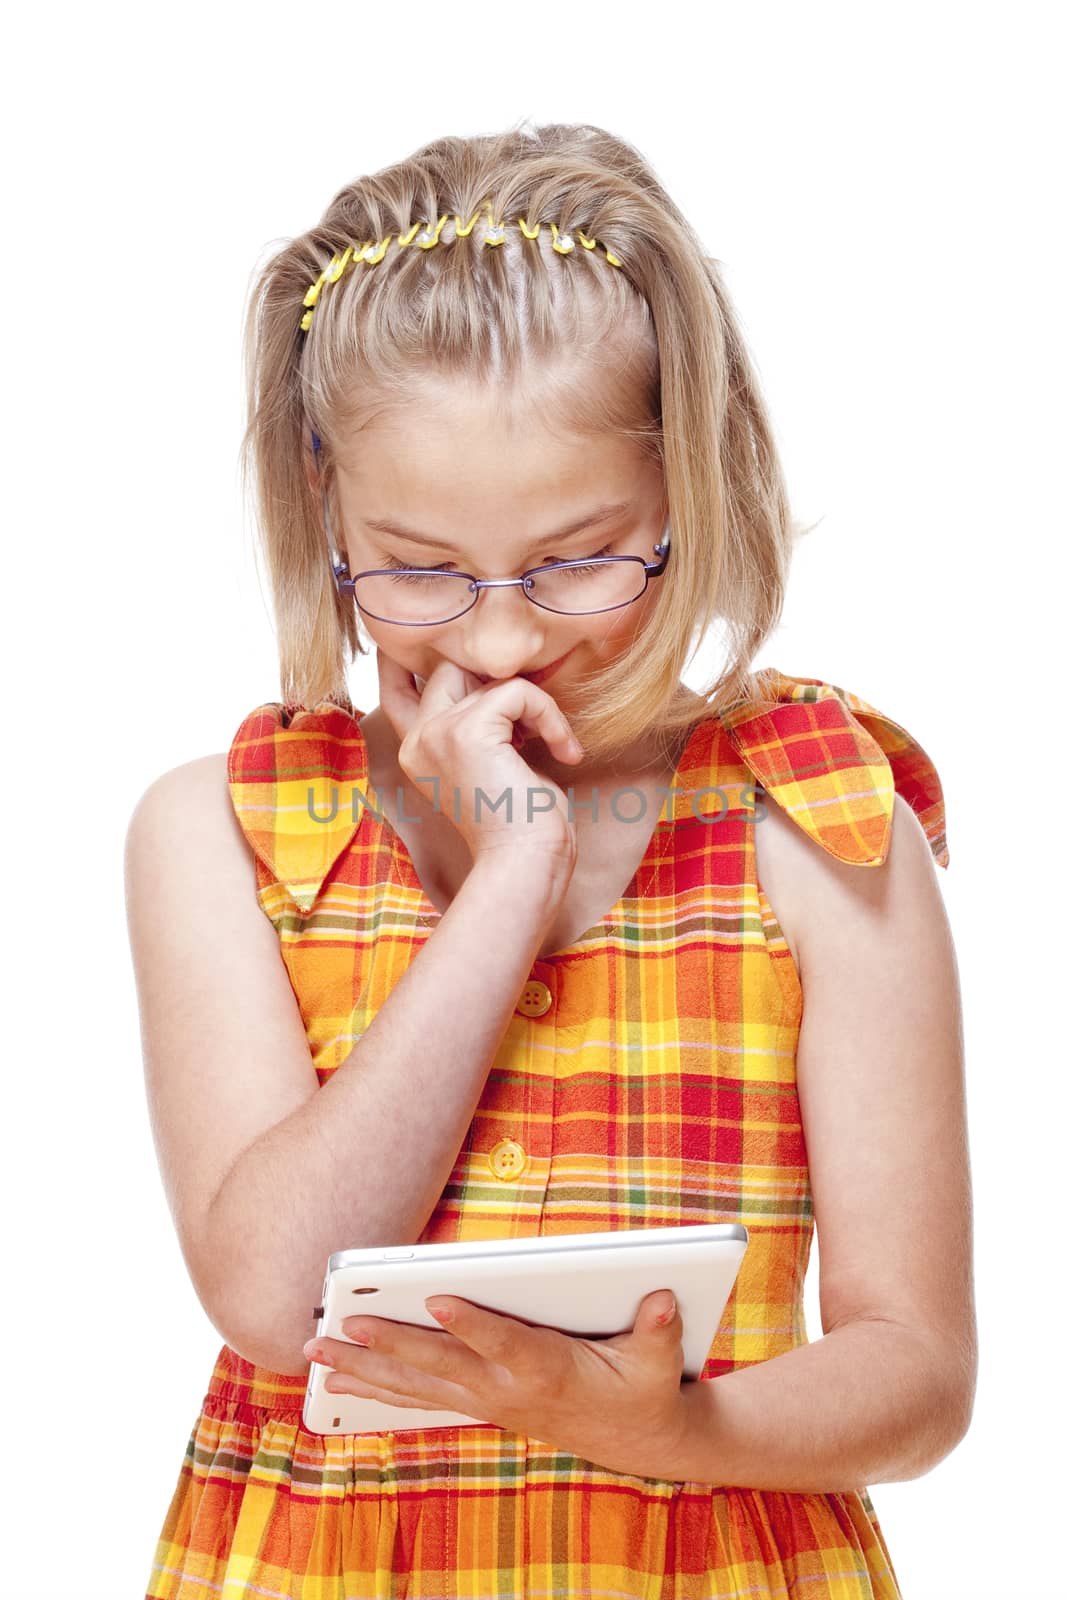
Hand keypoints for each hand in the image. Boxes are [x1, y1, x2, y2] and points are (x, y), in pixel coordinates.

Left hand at [302, 1287, 697, 1482]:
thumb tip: (663, 1299)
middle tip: (344, 1327)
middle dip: (389, 1346)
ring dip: (366, 1370)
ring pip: (418, 1385)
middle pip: (441, 1366)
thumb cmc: (644, 1389)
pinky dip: (378, 1386)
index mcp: (549, 1372)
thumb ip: (659, 1330)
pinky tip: (341, 1379)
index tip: (437, 1299)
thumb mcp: (659, 1361)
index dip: (472, 1324)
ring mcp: (489, 1400)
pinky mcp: (480, 1402)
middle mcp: (508, 1390)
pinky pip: (419, 1396)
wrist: (638, 1441)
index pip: (504, 1344)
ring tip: (317, 1355)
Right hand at [375, 648, 583, 866]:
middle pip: (447, 669)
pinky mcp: (467, 729)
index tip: (415, 645)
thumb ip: (477, 723)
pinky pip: (518, 691)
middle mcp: (418, 739)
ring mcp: (437, 732)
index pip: (398, 689)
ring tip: (554, 745)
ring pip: (492, 679)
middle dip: (495, 683)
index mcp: (416, 751)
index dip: (406, 661)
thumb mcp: (490, 764)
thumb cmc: (521, 822)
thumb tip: (495, 678)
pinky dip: (550, 716)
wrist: (525, 862)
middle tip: (531, 724)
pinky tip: (564, 751)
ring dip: (536, 708)